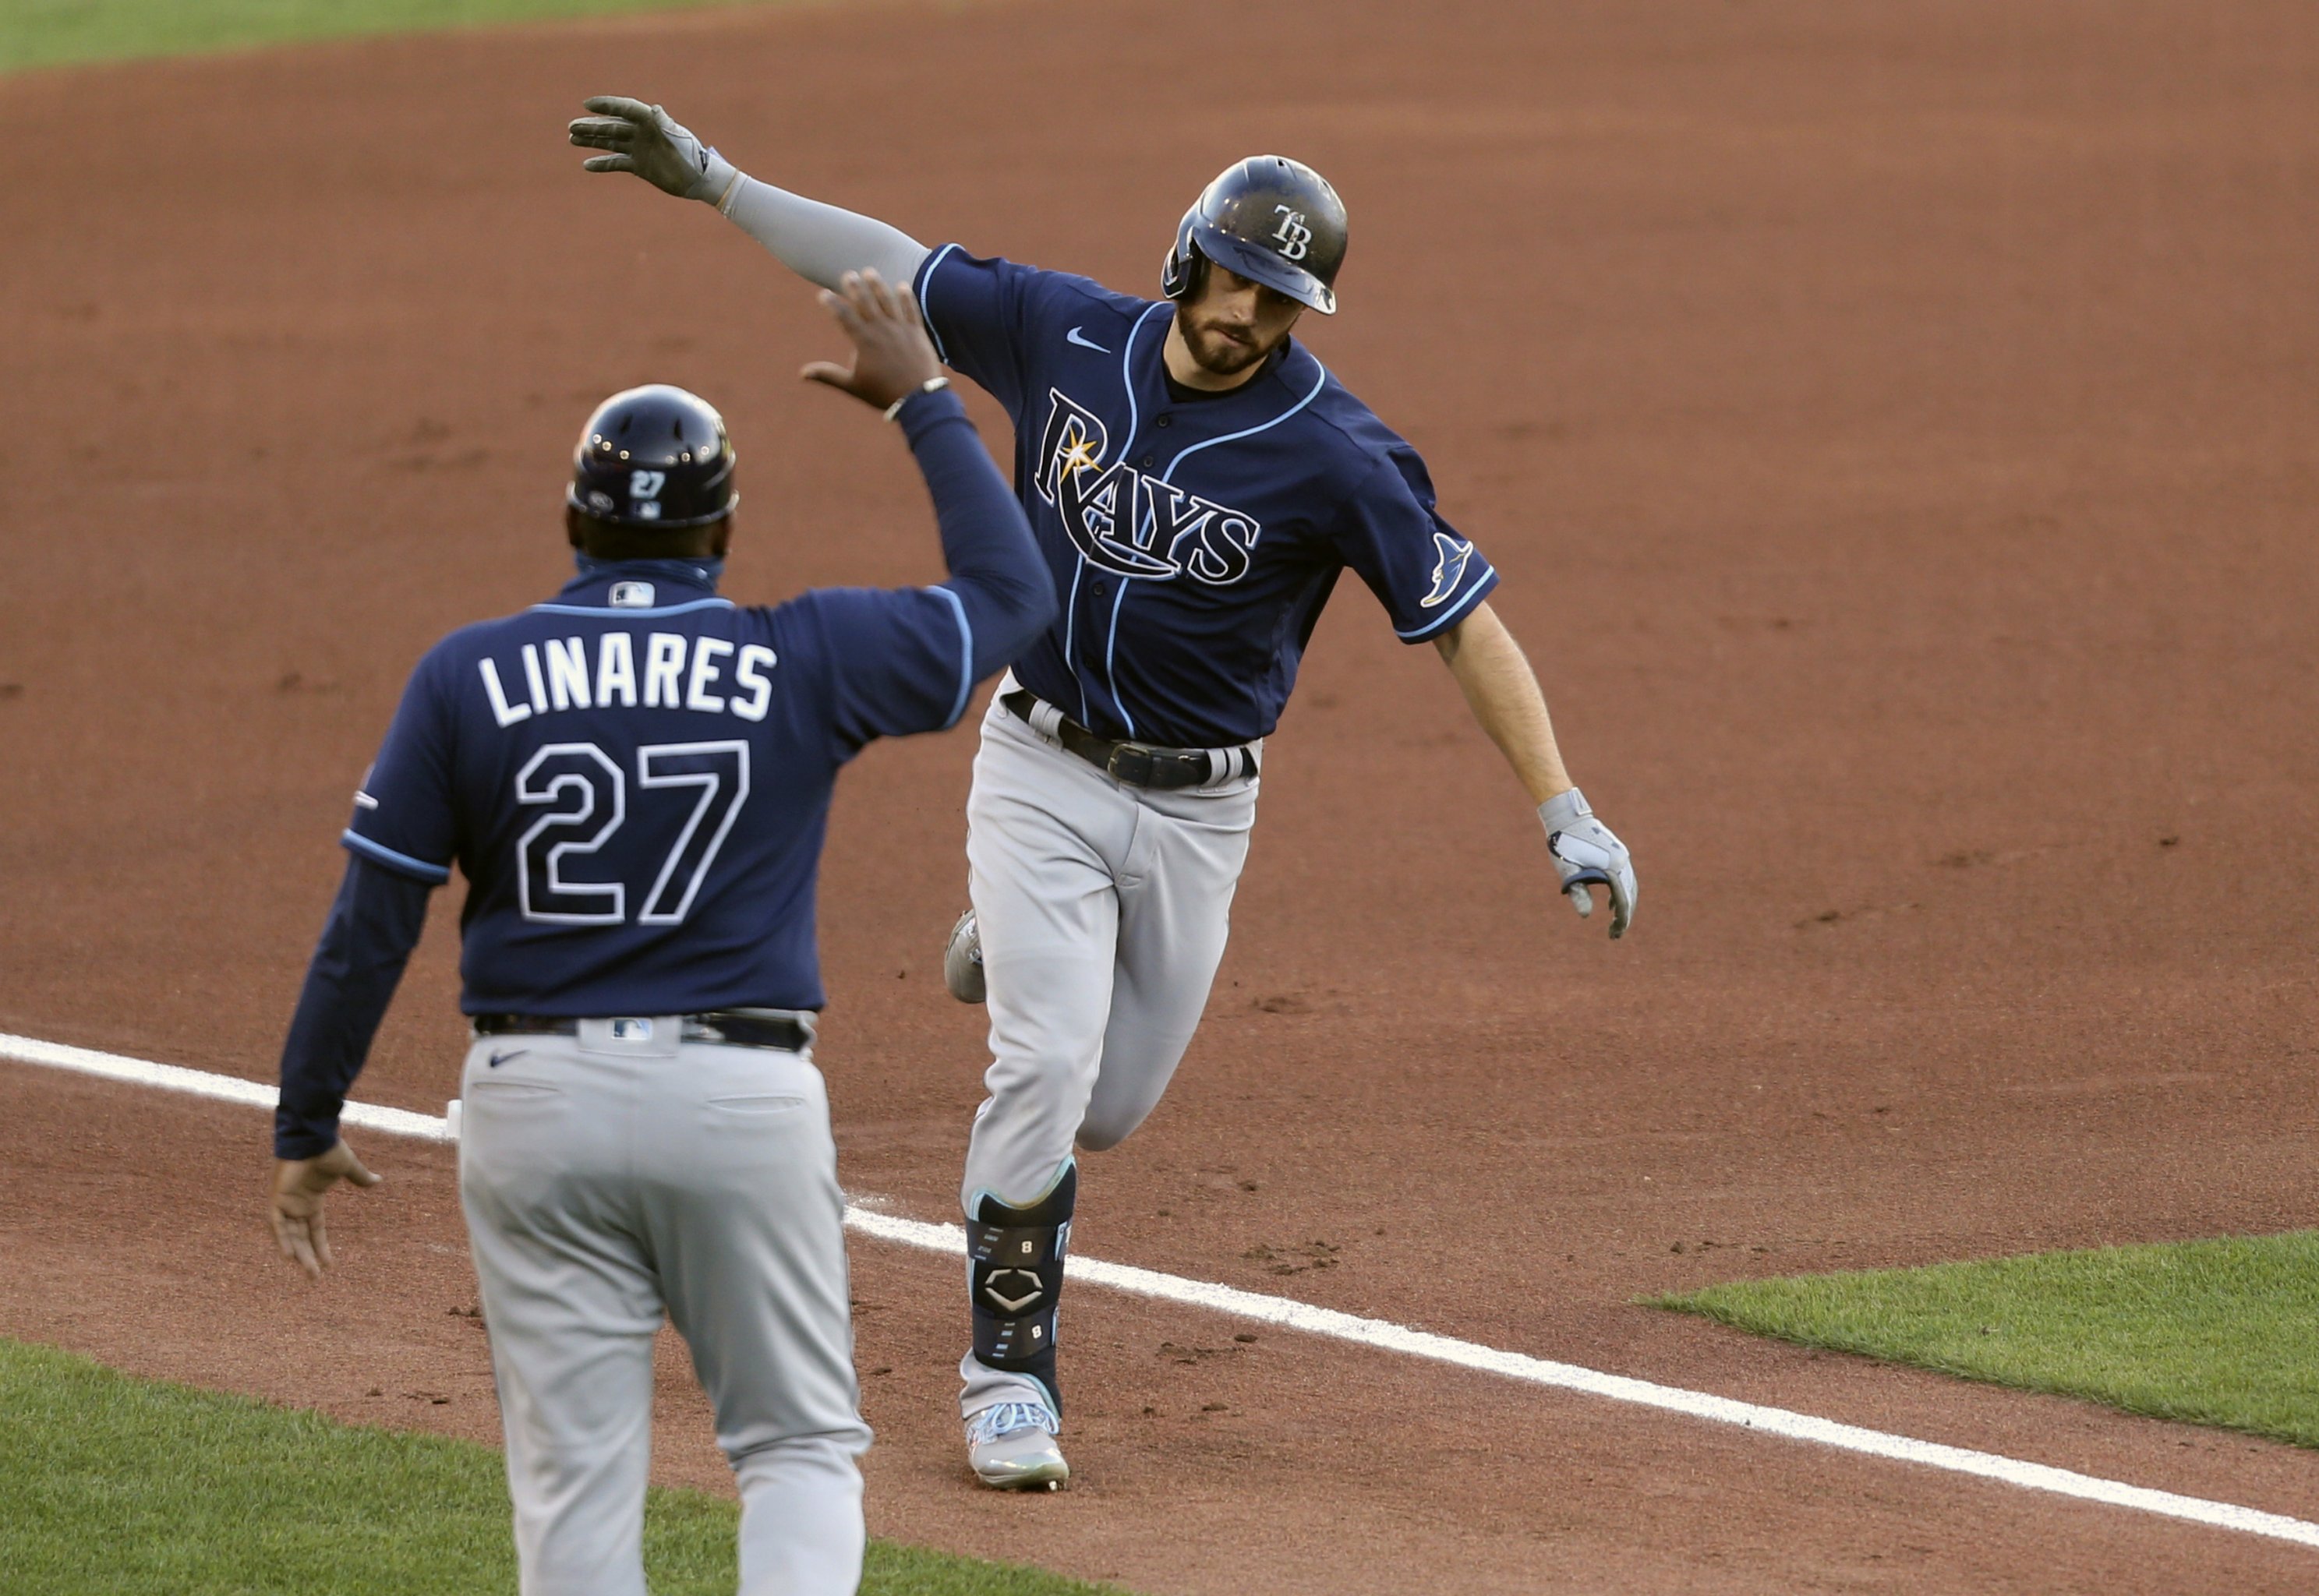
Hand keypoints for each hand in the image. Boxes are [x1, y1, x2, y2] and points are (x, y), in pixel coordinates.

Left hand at [270, 1139, 381, 1278]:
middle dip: (308, 1258)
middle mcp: (296, 1205)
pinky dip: (282, 1239)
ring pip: (289, 1236)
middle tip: (316, 1278)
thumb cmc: (328, 1150)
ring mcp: (286, 1202)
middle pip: (301, 1238)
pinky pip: (277, 1224)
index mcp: (311, 1200)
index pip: (315, 1230)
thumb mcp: (347, 1168)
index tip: (330, 1265)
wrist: (313, 1136)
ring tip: (309, 1272)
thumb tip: (378, 1181)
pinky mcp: (277, 1198)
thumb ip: (360, 1177)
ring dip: (298, 1254)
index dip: (321, 1247)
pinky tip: (290, 1256)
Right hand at [567, 96, 734, 201]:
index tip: (587, 105)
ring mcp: (639, 148)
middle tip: (571, 127)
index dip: (606, 105)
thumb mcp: (679, 138)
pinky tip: (587, 165)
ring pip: (610, 142)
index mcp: (650, 121)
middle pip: (612, 126)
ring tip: (572, 139)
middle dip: (592, 126)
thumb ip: (665, 123)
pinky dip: (602, 164)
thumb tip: (655, 109)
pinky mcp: (639, 165)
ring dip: (591, 141)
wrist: (700, 179)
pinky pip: (616, 163)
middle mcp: (642, 132)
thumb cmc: (692, 155)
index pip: (624, 108)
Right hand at [801, 270, 943, 410]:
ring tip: (869, 272)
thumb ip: (829, 375)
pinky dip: (906, 297)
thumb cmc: (883, 394)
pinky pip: (911, 310)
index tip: (823, 294)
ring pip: (887, 301)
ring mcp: (901, 329)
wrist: (918, 399)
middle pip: (865, 302)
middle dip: (854, 287)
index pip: (843, 316)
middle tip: (847, 275)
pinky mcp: (917, 333)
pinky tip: (902, 285)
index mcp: (864, 341)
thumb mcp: (853, 385)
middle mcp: (881, 330)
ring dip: (877, 285)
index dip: (832, 303)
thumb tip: (803, 374)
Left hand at [1539, 787, 1635, 938]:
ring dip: (1625, 905)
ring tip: (1615, 922)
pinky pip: (1625, 877)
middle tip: (1614, 934)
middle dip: (1624, 916)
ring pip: (1630, 886)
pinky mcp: (1617, 852)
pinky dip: (1622, 892)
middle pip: (1630, 895)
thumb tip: (1585, 915)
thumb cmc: (1563, 844)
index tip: (1613, 935)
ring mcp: (1621, 855)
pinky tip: (1611, 904)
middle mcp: (1622, 861)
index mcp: (1613, 867)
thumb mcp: (1567, 871)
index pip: (1623, 901)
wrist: (1567, 818)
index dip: (1620, 920)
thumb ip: (1578, 892)